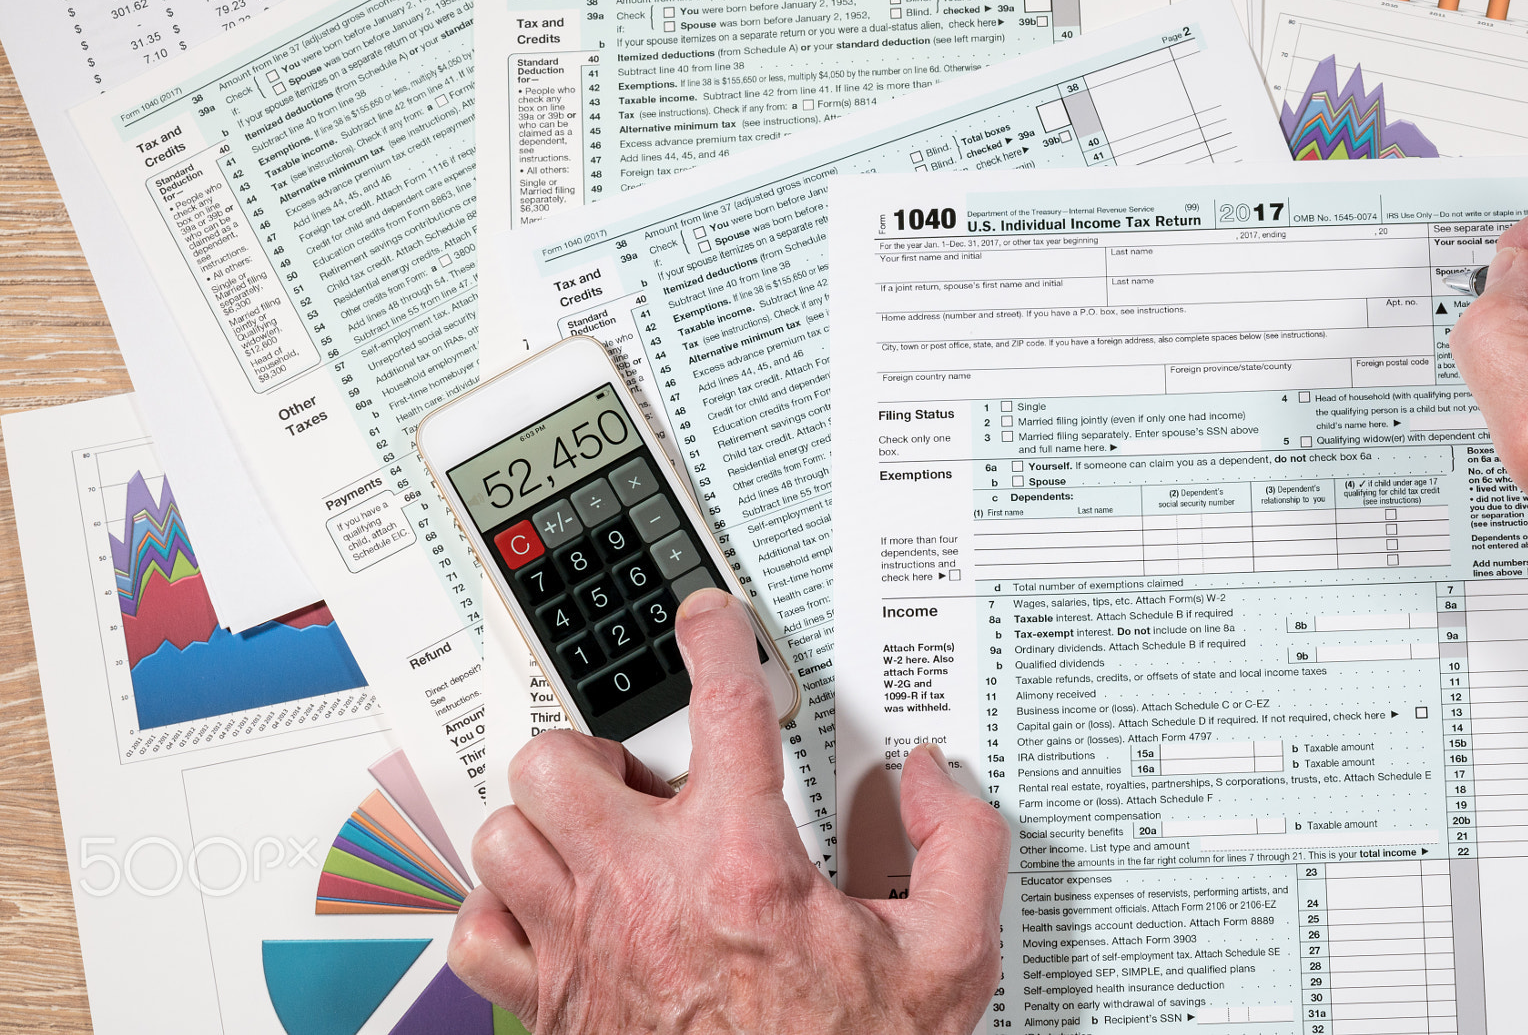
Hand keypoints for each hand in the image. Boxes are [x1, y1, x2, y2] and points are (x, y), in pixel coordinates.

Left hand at [449, 587, 1009, 1032]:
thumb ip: (961, 851)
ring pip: (506, 831)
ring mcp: (585, 949)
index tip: (709, 620)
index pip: (723, 709)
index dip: (715, 641)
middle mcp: (645, 895)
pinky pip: (477, 928)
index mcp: (742, 866)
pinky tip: (550, 907)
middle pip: (557, 760)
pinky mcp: (549, 1005)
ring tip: (594, 833)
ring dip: (544, 820)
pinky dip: (501, 907)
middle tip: (638, 776)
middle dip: (593, 751)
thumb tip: (933, 782)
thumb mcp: (948, 958)